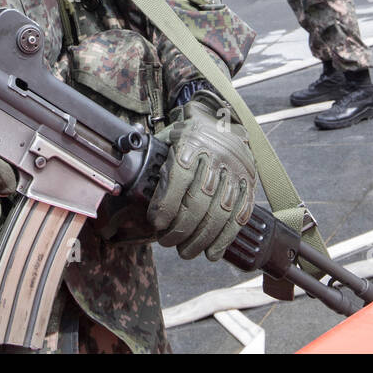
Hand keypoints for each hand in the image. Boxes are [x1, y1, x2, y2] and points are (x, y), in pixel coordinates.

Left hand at [147, 98, 255, 260]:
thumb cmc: (188, 134)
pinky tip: (212, 252)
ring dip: (201, 238)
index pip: (179, 177)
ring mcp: (236, 170)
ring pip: (220, 212)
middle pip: (199, 201)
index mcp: (192, 142)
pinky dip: (226, 237)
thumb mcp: (168, 138)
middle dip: (181, 228)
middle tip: (168, 242)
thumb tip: (123, 175)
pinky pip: (240, 214)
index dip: (166, 205)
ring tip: (186, 251)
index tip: (156, 223)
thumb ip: (151, 158)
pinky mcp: (249, 182)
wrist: (223, 120)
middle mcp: (217, 156)